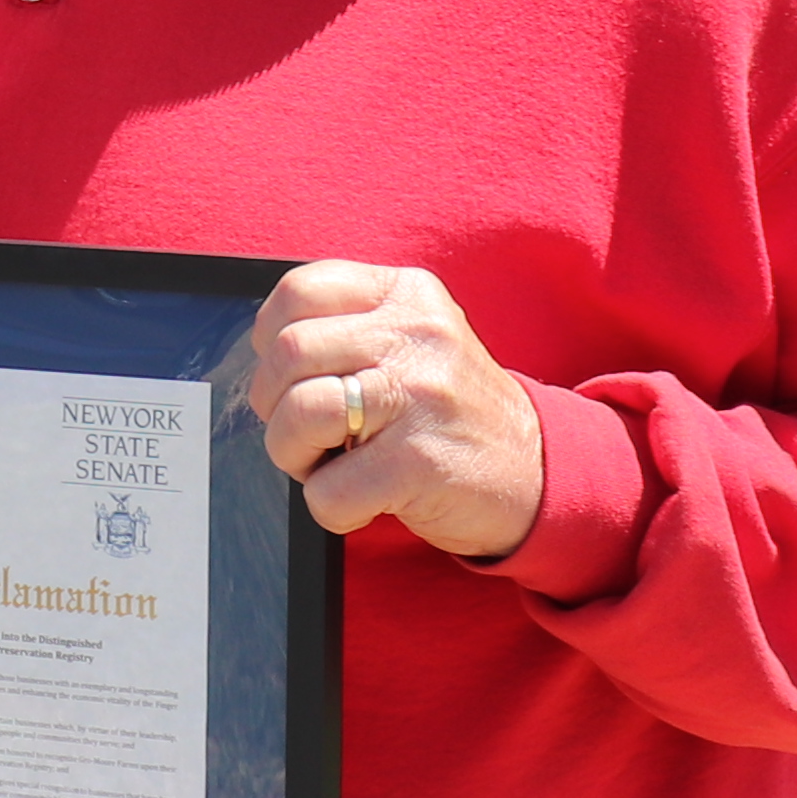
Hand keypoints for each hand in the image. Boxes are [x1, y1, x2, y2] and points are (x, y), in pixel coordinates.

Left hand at [250, 262, 545, 560]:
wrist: (535, 471)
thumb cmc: (445, 410)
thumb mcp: (412, 342)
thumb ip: (347, 327)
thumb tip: (261, 348)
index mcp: (408, 294)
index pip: (298, 291)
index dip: (271, 340)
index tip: (289, 375)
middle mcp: (418, 334)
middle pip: (289, 353)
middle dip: (273, 404)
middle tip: (306, 433)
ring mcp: (423, 394)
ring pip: (300, 413)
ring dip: (293, 455)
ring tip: (329, 464)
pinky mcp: (422, 461)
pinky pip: (329, 490)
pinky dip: (331, 506)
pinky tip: (365, 499)